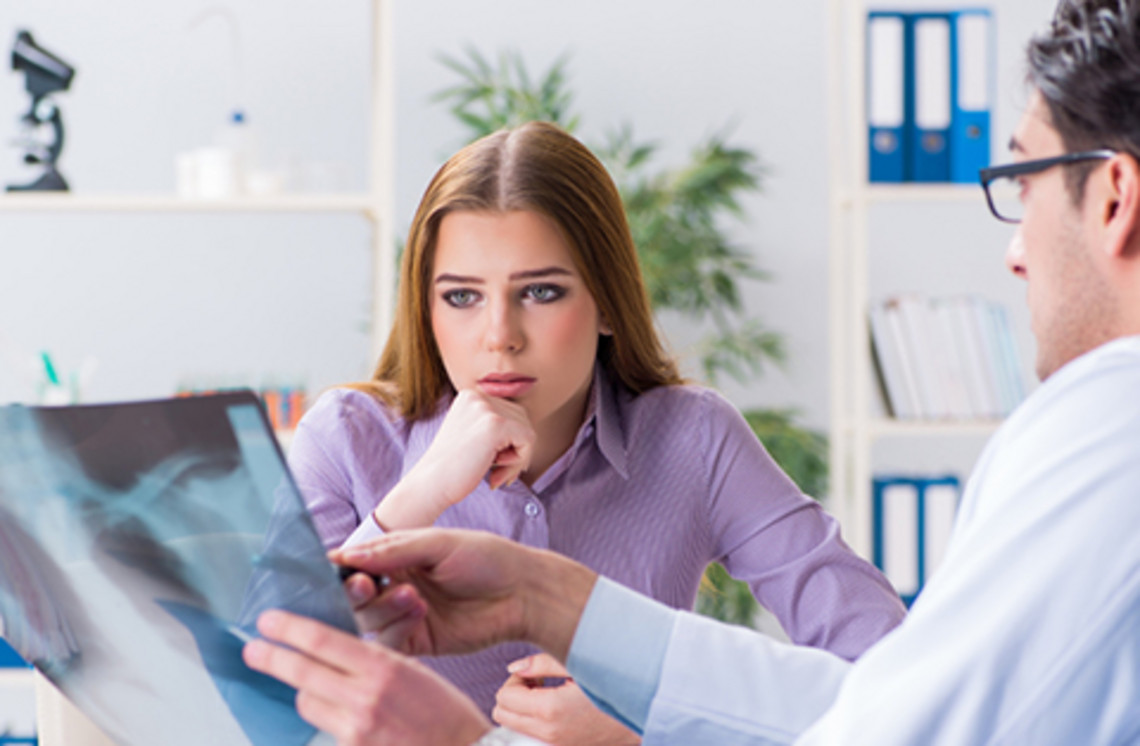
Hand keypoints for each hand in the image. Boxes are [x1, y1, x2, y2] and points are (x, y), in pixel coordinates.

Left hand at [242, 609, 490, 745]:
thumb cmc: (445, 714)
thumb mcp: (413, 673)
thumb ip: (372, 664)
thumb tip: (332, 654)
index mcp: (385, 668)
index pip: (323, 641)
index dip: (289, 629)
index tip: (268, 621)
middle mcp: (366, 698)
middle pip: (302, 673)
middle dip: (272, 658)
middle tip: (252, 648)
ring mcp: (357, 730)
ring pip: (308, 703)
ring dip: (307, 694)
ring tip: (317, 690)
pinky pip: (324, 729)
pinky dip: (327, 720)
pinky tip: (341, 718)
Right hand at [331, 528, 596, 660]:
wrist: (523, 591)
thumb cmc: (486, 557)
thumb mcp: (438, 543)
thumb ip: (392, 550)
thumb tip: (346, 554)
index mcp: (396, 557)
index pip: (355, 564)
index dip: (340, 567)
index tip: (333, 567)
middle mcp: (395, 586)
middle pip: (354, 597)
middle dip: (354, 592)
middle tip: (364, 584)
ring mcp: (405, 616)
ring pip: (369, 621)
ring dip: (383, 608)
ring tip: (412, 595)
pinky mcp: (419, 642)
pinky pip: (390, 642)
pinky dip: (397, 627)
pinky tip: (419, 611)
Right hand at [375, 389, 535, 528]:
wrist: (430, 485)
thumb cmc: (453, 468)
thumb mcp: (473, 437)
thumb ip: (497, 428)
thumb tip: (530, 433)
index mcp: (470, 396)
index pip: (511, 413)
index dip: (510, 442)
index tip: (497, 464)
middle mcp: (478, 396)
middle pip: (522, 419)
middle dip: (517, 450)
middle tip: (498, 473)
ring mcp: (486, 408)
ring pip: (527, 430)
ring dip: (519, 458)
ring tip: (496, 473)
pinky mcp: (495, 424)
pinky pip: (529, 440)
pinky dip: (521, 461)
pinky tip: (497, 473)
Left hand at [493, 654, 640, 745]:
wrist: (646, 712)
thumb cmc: (615, 682)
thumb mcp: (578, 664)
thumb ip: (541, 663)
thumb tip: (513, 669)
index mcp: (550, 710)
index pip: (503, 697)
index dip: (516, 679)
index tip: (537, 672)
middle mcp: (549, 734)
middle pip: (502, 715)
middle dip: (515, 694)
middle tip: (540, 681)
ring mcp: (556, 745)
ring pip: (516, 726)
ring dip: (525, 707)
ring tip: (552, 691)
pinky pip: (534, 733)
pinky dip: (537, 718)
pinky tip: (561, 704)